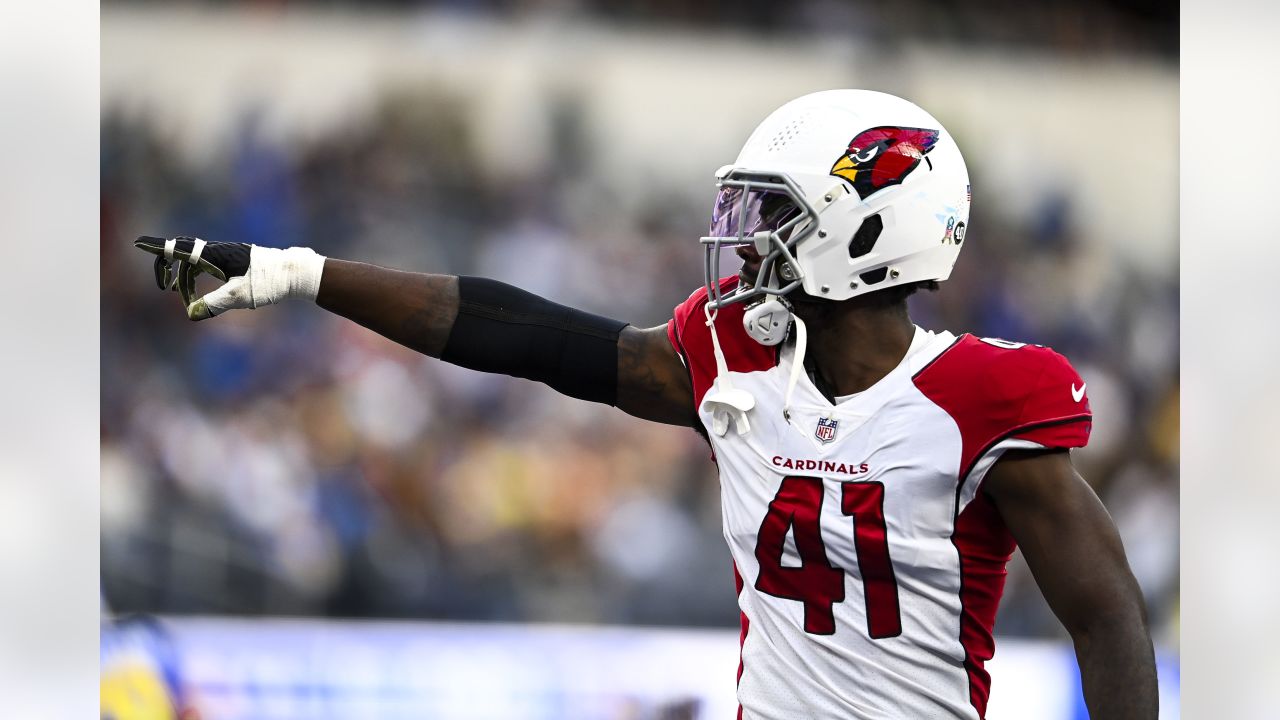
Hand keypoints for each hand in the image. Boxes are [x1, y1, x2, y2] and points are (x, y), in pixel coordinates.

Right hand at [134, 236, 324, 319]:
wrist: (296, 272)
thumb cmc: (270, 282)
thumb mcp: (240, 296)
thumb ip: (214, 304)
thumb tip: (191, 315)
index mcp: (216, 255)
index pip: (180, 249)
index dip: (158, 248)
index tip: (137, 243)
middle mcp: (218, 251)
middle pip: (182, 253)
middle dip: (168, 267)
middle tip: (162, 286)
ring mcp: (226, 255)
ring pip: (194, 262)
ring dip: (184, 279)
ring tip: (177, 295)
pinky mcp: (233, 261)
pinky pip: (205, 265)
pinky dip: (196, 277)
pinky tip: (196, 290)